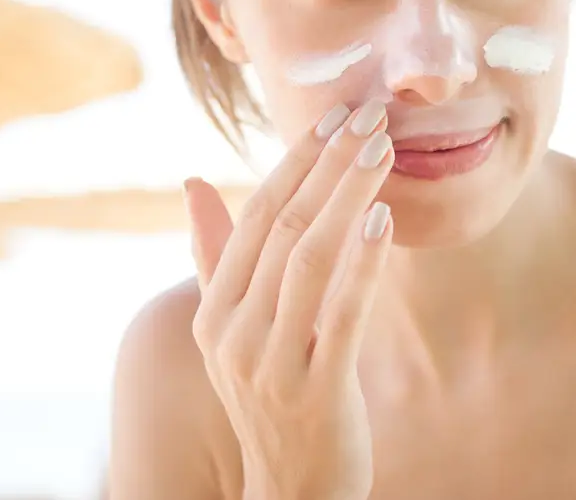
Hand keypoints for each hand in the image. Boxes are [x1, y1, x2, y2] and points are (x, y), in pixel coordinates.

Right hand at [185, 100, 394, 499]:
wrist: (290, 491)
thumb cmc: (271, 395)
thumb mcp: (232, 330)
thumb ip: (216, 255)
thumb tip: (192, 179)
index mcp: (215, 310)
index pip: (254, 215)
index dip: (295, 159)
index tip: (333, 113)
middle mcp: (233, 331)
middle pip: (283, 226)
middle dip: (328, 163)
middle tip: (368, 113)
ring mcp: (270, 363)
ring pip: (309, 259)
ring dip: (347, 196)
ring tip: (381, 149)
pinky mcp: (316, 390)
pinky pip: (340, 314)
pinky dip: (362, 264)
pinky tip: (384, 220)